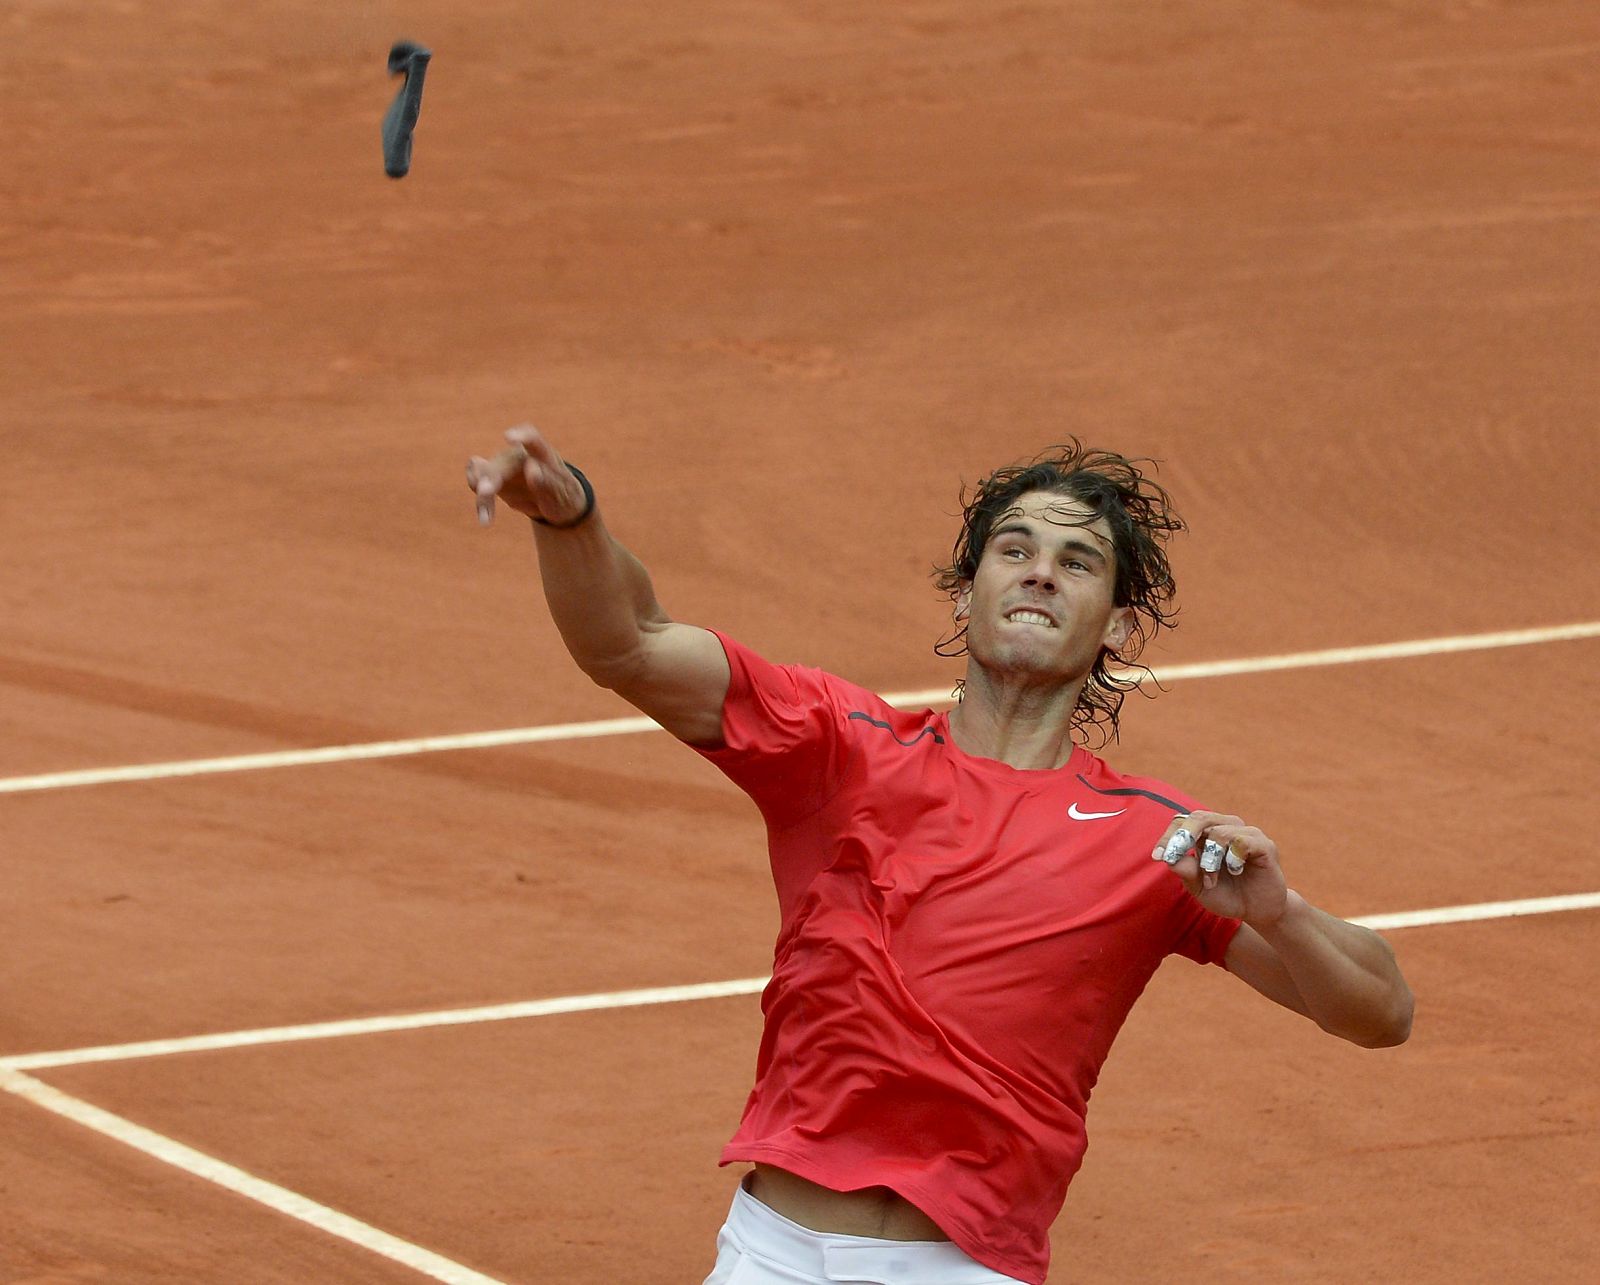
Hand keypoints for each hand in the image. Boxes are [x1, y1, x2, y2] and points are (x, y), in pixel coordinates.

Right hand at [465, 425, 588, 526]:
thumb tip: (530, 467)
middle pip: (503, 462)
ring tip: (486, 518)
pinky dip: (475, 489)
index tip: (509, 437)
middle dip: (492, 477)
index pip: (533, 440)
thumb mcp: (562, 494)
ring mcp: (504, 465)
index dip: (522, 436)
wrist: (555, 505)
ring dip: (481, 489)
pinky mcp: (492, 477)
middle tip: (485, 492)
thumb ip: (547, 481)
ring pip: (485, 471)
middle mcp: (520, 456)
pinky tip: (484, 513)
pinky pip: (476, 478)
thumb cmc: (563, 496)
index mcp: (543, 455)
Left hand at [1151, 811, 1288, 927]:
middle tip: (1173, 857)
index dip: (1169, 836)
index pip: (1182, 821)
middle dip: (1182, 837)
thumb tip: (1168, 857)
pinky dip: (1232, 859)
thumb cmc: (1226, 894)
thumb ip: (1185, 871)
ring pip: (1218, 832)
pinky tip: (1235, 871)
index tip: (1157, 856)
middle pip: (1198, 817)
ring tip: (1211, 881)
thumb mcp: (1198, 886)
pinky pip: (1241, 842)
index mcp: (1206, 834)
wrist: (1256, 912)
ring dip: (1209, 860)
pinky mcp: (1264, 845)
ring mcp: (1246, 834)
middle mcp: (1225, 827)